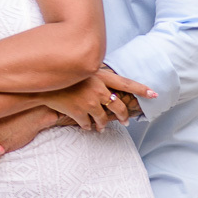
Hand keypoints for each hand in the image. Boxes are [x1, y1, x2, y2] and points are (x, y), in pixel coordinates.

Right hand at [41, 73, 155, 130]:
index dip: (141, 89)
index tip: (155, 94)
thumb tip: (102, 85)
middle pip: (118, 106)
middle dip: (123, 116)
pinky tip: (86, 126)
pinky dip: (87, 126)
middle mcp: (98, 89)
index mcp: (100, 76)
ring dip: (103, 125)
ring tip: (102, 128)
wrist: (42, 84)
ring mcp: (88, 101)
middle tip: (126, 122)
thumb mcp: (81, 70)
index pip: (126, 83)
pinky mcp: (78, 112)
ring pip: (102, 119)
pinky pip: (87, 124)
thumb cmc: (61, 75)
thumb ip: (95, 77)